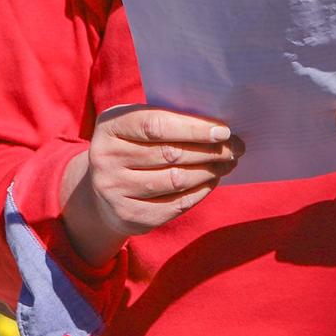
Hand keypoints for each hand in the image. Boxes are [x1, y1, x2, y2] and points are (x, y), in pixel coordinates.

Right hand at [61, 106, 240, 264]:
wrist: (100, 189)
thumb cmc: (132, 146)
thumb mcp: (137, 125)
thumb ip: (168, 119)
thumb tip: (217, 126)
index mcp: (110, 126)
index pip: (155, 125)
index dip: (193, 128)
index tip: (223, 130)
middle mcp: (106, 159)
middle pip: (170, 154)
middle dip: (210, 150)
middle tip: (236, 146)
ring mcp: (114, 190)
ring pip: (176, 180)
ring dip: (210, 171)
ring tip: (229, 162)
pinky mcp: (129, 216)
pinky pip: (174, 205)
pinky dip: (200, 192)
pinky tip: (212, 181)